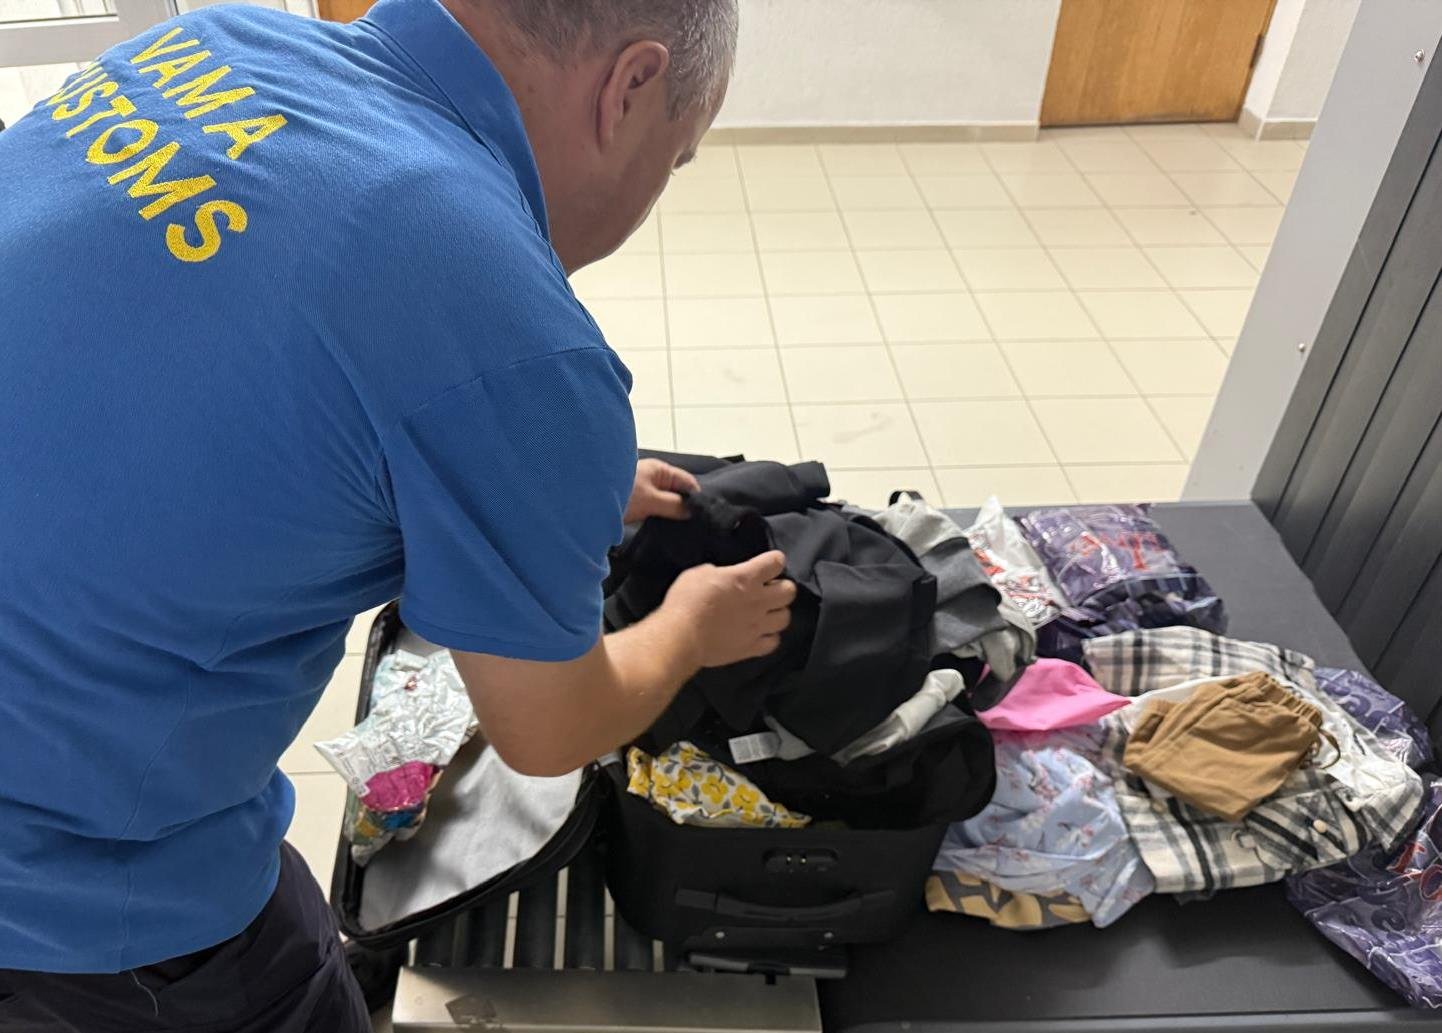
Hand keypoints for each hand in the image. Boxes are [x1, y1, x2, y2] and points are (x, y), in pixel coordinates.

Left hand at [624, 458, 700, 522]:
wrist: (590, 500)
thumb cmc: (620, 494)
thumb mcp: (650, 500)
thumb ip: (673, 505)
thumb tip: (691, 511)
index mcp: (660, 470)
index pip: (687, 481)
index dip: (696, 497)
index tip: (702, 514)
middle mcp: (654, 477)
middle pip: (677, 492)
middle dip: (684, 507)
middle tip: (692, 525)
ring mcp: (644, 490)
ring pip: (666, 502)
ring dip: (671, 513)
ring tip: (679, 528)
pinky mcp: (636, 503)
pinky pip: (654, 509)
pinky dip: (659, 516)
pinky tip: (663, 527)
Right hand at [660, 551, 796, 667]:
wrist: (682, 637)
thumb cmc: (686, 601)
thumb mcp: (698, 574)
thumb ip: (719, 573)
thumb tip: (723, 577)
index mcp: (746, 578)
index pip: (776, 562)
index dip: (774, 561)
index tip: (768, 564)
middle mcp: (758, 601)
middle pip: (789, 591)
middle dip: (782, 588)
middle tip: (769, 590)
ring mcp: (757, 626)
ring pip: (785, 618)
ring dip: (777, 613)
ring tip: (766, 613)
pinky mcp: (751, 647)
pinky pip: (773, 642)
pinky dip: (769, 638)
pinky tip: (759, 634)